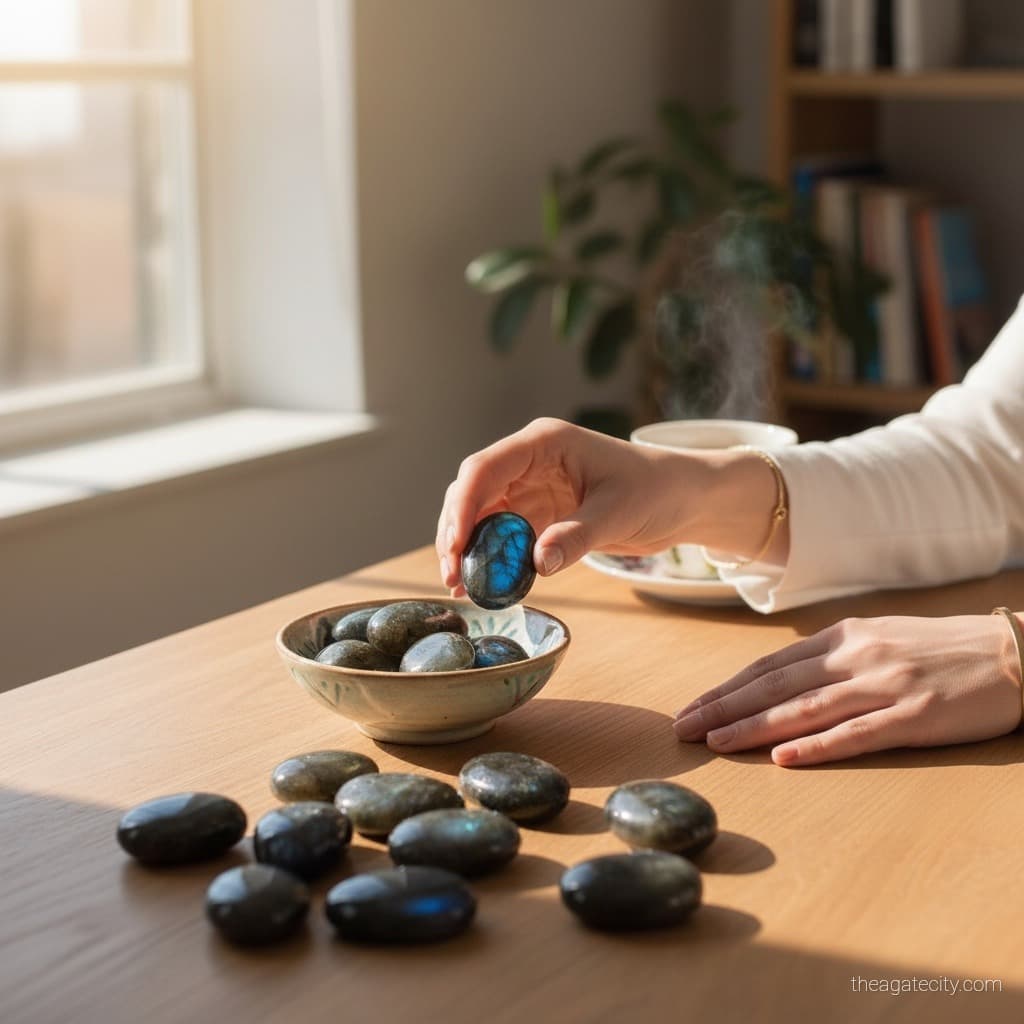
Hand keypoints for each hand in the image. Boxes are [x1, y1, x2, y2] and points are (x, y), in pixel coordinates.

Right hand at [435, 418, 702, 592]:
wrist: (681, 499)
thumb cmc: (655, 490)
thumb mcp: (618, 513)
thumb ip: (576, 536)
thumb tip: (537, 563)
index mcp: (543, 444)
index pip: (485, 468)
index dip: (463, 506)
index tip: (456, 547)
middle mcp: (528, 462)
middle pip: (472, 491)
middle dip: (457, 532)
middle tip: (454, 575)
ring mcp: (529, 487)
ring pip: (480, 515)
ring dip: (467, 548)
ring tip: (460, 586)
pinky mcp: (537, 514)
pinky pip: (501, 536)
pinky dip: (489, 559)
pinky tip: (481, 587)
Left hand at [673, 614, 1022, 766]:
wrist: (1017, 651)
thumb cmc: (944, 647)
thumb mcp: (881, 636)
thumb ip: (834, 654)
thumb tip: (784, 676)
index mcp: (845, 637)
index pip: (770, 666)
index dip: (727, 688)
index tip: (693, 707)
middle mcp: (857, 657)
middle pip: (775, 686)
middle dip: (723, 708)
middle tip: (682, 728)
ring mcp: (885, 686)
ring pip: (804, 709)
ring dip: (753, 728)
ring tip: (714, 744)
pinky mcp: (915, 716)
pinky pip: (857, 734)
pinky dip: (817, 747)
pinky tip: (783, 759)